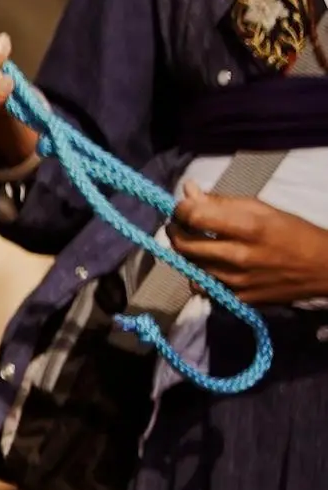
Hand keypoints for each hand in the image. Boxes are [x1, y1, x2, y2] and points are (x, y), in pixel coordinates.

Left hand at [171, 185, 327, 304]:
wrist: (323, 269)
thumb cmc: (293, 232)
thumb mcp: (261, 208)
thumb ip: (220, 202)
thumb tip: (187, 190)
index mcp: (247, 228)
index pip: (193, 217)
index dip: (180, 210)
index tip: (182, 208)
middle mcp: (240, 257)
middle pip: (184, 245)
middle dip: (176, 232)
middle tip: (181, 226)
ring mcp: (239, 282)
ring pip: (191, 266)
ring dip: (187, 253)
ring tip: (197, 243)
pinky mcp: (241, 299)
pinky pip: (206, 287)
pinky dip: (202, 275)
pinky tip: (211, 265)